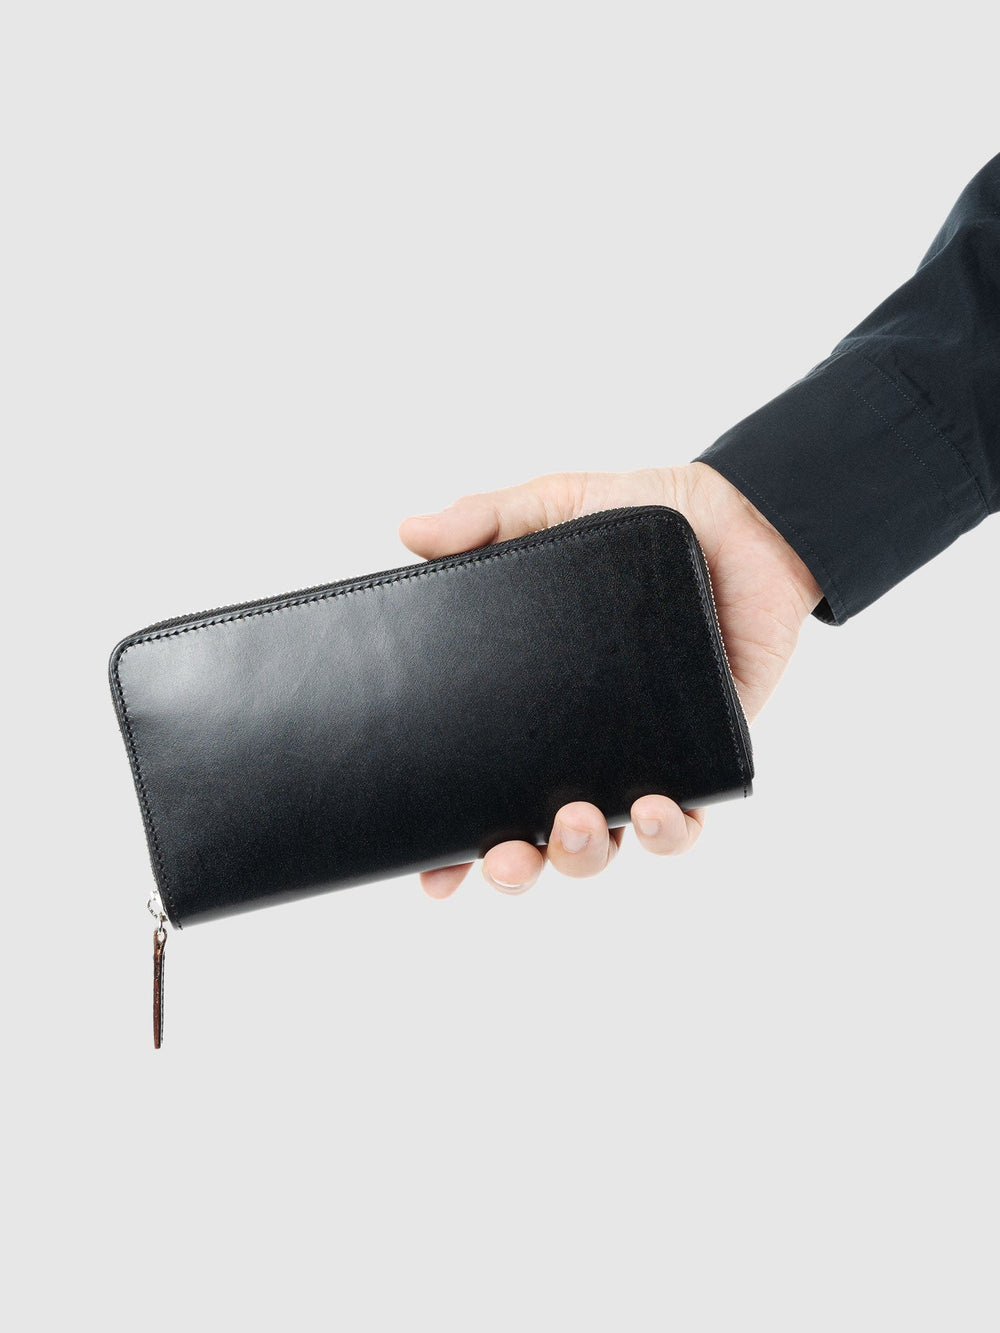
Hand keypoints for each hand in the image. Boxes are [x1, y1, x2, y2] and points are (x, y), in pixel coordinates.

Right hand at [399, 463, 821, 897]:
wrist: (741, 512)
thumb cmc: (639, 517)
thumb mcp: (553, 507)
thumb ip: (485, 520)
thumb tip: (410, 533)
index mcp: (533, 707)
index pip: (484, 791)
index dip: (454, 846)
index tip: (432, 875)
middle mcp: (583, 746)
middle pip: (539, 839)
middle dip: (516, 867)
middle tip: (506, 859)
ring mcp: (642, 756)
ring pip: (610, 844)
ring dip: (585, 855)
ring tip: (577, 824)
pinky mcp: (704, 754)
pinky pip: (688, 818)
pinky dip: (670, 832)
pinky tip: (655, 811)